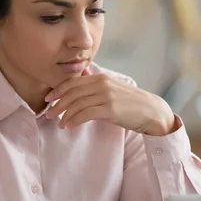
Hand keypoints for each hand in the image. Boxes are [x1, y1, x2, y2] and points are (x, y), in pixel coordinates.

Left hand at [45, 68, 176, 135]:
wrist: (152, 111)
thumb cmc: (131, 102)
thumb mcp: (113, 87)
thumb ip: (96, 82)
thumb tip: (82, 74)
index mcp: (101, 77)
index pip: (73, 82)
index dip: (58, 90)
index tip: (48, 99)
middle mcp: (102, 84)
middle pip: (72, 92)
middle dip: (58, 103)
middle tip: (48, 114)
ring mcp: (106, 96)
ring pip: (77, 104)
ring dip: (64, 114)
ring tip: (58, 123)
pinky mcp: (110, 109)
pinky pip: (85, 114)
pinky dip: (74, 120)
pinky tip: (69, 126)